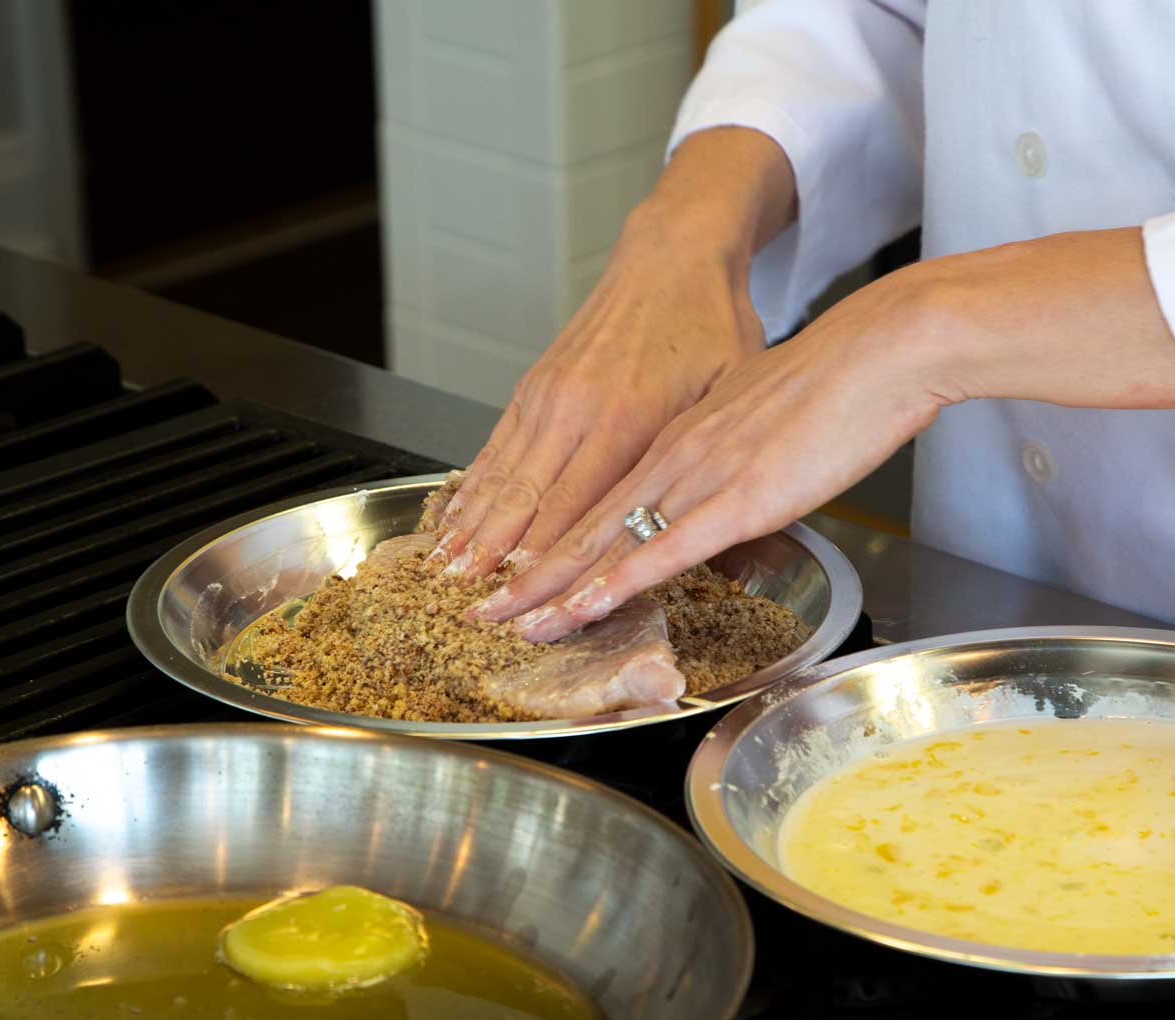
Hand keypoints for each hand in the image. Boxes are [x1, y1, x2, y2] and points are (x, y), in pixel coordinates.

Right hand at [429, 129, 795, 579]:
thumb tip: (714, 526)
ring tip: (443, 575)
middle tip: (469, 610)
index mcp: (629, 418)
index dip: (549, 562)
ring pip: (501, 476)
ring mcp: (548, 396)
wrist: (671, 254)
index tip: (526, 606)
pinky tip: (453, 518)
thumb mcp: (731, 391)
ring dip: (470, 530)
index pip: (580, 508)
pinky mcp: (534, 386)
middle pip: (526, 501)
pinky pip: (495, 446)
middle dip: (494, 561)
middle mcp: (577, 409)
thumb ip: (707, 457)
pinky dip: (471, 488)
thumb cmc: (710, 326)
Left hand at [471, 227, 1174, 640]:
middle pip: (583, 521)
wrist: (881, 347)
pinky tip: (578, 608)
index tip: (514, 568)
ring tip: (505, 619)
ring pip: (605, 538)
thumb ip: (740, 460)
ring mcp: (697, 474)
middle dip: (527, 570)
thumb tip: (735, 492)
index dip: (552, 537)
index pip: (600, 497)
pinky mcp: (733, 495)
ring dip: (551, 584)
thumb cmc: (841, 382)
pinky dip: (612, 581)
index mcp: (681, 436)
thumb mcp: (771, 422)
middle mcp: (673, 453)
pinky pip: (658, 548)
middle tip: (479, 606)